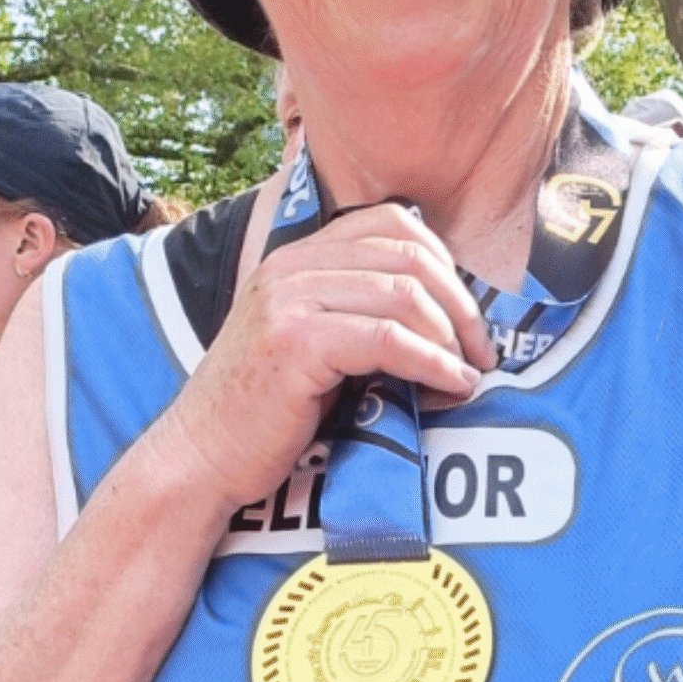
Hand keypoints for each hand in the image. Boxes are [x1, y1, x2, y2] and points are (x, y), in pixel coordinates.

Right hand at [148, 202, 495, 511]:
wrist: (201, 459)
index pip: (392, 222)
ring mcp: (289, 298)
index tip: (464, 314)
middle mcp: (290, 265)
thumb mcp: (315, 345)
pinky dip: (433, 363)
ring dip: (451, 338)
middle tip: (481, 352)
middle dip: (460, 304)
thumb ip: (361, 315)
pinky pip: (389, 338)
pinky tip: (450, 385)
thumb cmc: (267, 415)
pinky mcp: (295, 340)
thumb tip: (450, 318)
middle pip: (408, 254)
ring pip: (404, 294)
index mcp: (297, 256)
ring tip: (468, 375)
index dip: (444, 261)